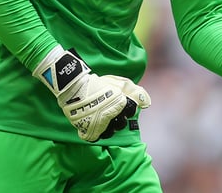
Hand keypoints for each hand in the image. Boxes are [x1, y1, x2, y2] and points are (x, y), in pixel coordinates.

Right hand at [33, 47, 150, 141]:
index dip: (127, 109)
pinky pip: (95, 137)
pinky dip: (95, 133)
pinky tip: (94, 126)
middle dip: (119, 120)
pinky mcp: (88, 129)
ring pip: (109, 132)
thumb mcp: (118, 83)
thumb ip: (134, 92)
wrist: (74, 86)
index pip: (130, 111)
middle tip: (111, 114)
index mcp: (119, 102)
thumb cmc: (97, 84)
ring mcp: (99, 123)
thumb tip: (147, 103)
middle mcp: (110, 114)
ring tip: (103, 120)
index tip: (122, 107)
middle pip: (121, 125)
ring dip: (108, 127)